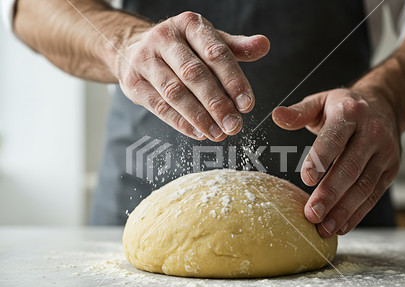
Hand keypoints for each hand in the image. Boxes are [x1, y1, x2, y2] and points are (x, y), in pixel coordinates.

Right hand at [113, 11, 269, 140]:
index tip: (246, 104)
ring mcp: (145, 60)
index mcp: (188, 24)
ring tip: (219, 133)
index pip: (215, 53)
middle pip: (194, 74)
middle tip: (234, 125)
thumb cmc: (179, 48)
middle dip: (217, 103)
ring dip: (200, 117)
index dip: (233, 80)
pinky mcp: (134, 83)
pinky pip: (159, 106)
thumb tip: (263, 45)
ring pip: (175, 92)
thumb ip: (235, 48)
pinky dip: (181, 122)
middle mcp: (164, 39)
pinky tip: (198, 132)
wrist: (131, 48)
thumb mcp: (206, 41)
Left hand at [272, 88, 400, 236]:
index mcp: (350, 113)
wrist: (386, 105)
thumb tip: (277, 115)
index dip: (321, 158)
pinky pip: (374, 195)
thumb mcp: (321, 101)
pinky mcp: (391, 170)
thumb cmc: (345, 107)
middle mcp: (372, 133)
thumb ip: (299, 112)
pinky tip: (341, 226)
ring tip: (324, 228)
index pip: (335, 138)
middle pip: (350, 167)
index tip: (307, 179)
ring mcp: (385, 153)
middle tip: (312, 214)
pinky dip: (357, 213)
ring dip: (344, 210)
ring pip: (364, 185)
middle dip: (330, 193)